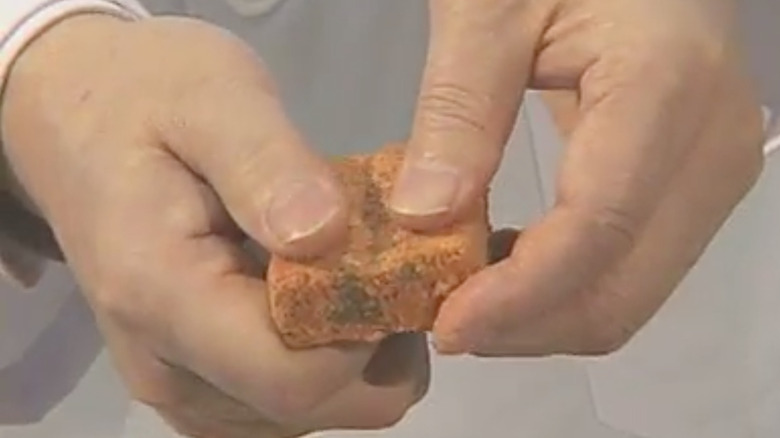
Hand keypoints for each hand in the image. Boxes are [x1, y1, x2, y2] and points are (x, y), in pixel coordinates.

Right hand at [1, 15, 426, 436]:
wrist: (79, 124)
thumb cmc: (146, 97)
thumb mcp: (212, 96)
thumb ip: (265, 164)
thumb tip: (328, 235)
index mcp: (164, 297)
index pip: (295, 376)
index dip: (372, 331)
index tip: (397, 261)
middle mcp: (168, 371)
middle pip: (315, 408)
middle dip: (381, 346)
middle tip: (390, 259)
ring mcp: (182, 388)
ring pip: (314, 415)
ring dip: (360, 353)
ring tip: (354, 268)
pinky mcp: (198, 385)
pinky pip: (289, 406)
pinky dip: (330, 361)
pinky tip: (324, 294)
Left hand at [391, 0, 765, 354]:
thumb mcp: (488, 11)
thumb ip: (457, 109)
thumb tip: (422, 217)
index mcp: (665, 87)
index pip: (596, 228)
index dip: (519, 295)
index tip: (445, 326)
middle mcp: (711, 148)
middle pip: (622, 288)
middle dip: (526, 326)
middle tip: (441, 320)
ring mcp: (714, 173)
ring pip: (629, 294)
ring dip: (541, 315)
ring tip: (463, 296)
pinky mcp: (695, 187)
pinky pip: (631, 269)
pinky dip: (564, 288)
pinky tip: (504, 265)